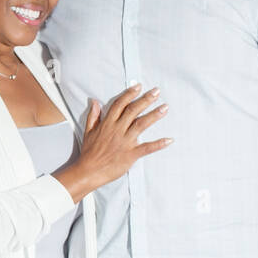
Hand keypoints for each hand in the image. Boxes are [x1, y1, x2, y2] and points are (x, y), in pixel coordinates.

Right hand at [55, 83, 171, 202]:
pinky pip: (147, 148)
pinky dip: (158, 144)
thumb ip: (93, 116)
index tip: (138, 86)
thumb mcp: (88, 131)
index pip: (119, 105)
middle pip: (133, 111)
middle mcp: (117, 130)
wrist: (88, 171)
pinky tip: (169, 140)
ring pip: (141, 124)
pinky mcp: (131, 154)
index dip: (129, 94)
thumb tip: (95, 102)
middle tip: (157, 91)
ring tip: (165, 107)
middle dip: (146, 100)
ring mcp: (125, 142)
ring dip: (154, 115)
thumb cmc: (89, 153)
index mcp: (107, 124)